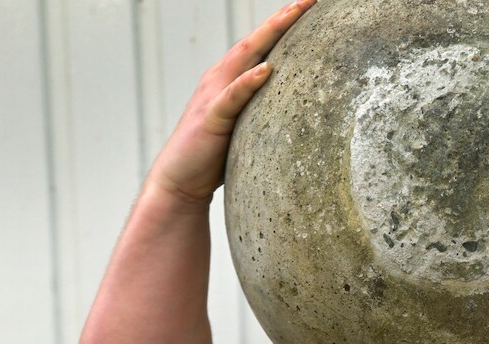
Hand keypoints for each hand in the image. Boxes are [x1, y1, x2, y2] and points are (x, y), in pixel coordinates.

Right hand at [144, 0, 316, 210]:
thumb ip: (262, 111)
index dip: (284, 25)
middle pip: (255, 42)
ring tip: (292, 14)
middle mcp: (220, 80)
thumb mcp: (245, 128)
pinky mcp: (212, 119)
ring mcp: (214, 97)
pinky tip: (266, 69)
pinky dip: (247, 82)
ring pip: (244, 59)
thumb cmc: (214, 156)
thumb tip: (295, 110)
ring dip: (269, 35)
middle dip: (282, 19)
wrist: (179, 180)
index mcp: (230, 80)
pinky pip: (232, 97)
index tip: (310, 6)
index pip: (261, 46)